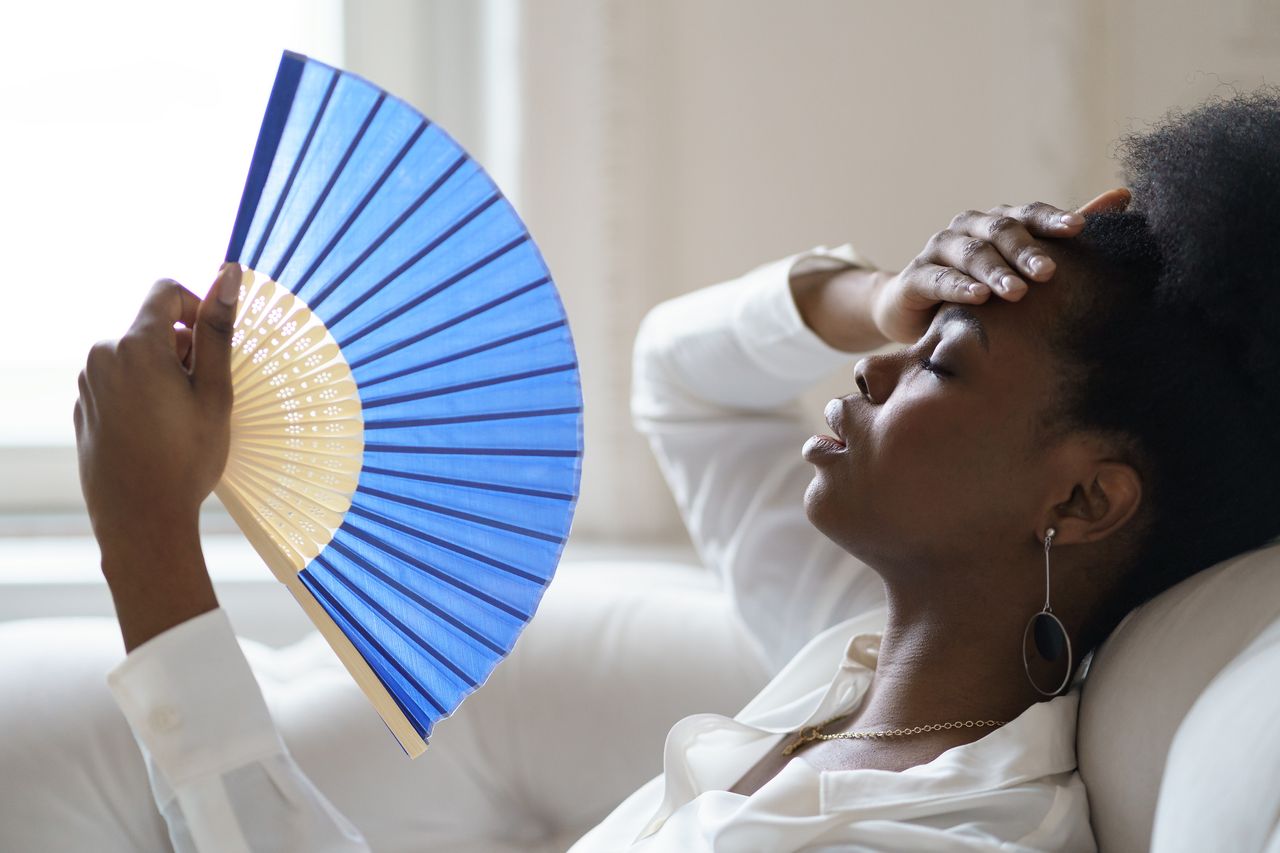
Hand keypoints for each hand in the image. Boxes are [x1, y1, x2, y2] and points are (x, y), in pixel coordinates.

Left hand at [74, 264, 240, 648]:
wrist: (140, 520)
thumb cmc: (185, 458)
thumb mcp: (214, 392)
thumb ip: (218, 329)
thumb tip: (228, 271)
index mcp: (136, 345)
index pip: (166, 292)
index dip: (197, 308)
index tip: (213, 346)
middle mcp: (102, 356)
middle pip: (152, 327)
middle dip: (182, 349)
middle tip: (203, 395)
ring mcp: (88, 383)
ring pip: (135, 355)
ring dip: (163, 372)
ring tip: (182, 417)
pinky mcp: (84, 406)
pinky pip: (119, 382)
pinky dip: (143, 393)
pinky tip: (159, 432)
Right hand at [869, 190, 1130, 343]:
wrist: (914, 314)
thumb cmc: (978, 289)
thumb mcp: (1021, 265)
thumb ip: (1063, 234)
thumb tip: (1124, 195)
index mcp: (997, 223)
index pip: (1028, 214)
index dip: (1052, 219)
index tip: (1080, 229)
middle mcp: (968, 228)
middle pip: (1000, 230)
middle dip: (1025, 251)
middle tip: (1049, 273)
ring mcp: (938, 250)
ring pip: (970, 253)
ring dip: (994, 271)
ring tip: (1017, 292)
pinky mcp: (914, 277)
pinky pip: (937, 279)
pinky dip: (958, 286)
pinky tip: (978, 297)